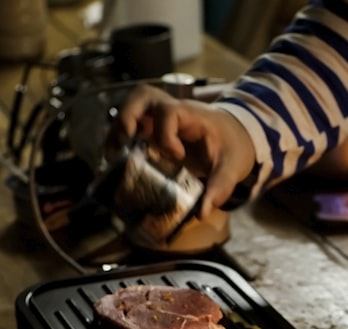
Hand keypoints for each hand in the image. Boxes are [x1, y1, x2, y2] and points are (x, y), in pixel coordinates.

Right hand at [111, 83, 256, 217]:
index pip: (169, 112)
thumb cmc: (232, 147)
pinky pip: (130, 125)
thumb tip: (201, 213)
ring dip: (117, 129)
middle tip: (125, 141)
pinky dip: (118, 139)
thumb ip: (219, 188)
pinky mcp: (152, 129)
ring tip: (112, 155)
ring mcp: (159, 118)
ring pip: (131, 108)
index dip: (166, 134)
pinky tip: (114, 160)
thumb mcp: (232, 167)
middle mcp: (172, 111)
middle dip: (128, 116)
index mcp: (192, 116)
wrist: (235, 136)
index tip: (177, 157)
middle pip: (142, 96)